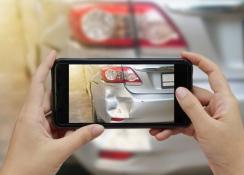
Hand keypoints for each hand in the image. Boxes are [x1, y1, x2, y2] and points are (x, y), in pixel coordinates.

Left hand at [0, 51, 103, 174]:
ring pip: (53, 113)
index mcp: (30, 116)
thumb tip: (97, 128)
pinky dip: (65, 127)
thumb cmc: (27, 170)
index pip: (38, 84)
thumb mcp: (59, 151)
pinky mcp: (38, 136)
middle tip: (77, 86)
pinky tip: (74, 131)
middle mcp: (31, 118)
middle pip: (49, 97)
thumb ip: (81, 138)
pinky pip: (54, 125)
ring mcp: (34, 127)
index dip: (45, 67)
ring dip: (65, 114)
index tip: (53, 55)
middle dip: (63, 93)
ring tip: (79, 112)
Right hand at [150, 52, 243, 174]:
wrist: (230, 170)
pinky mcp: (202, 126)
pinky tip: (165, 132)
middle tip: (164, 104)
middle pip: (193, 94)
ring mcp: (208, 116)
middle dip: (176, 101)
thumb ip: (192, 107)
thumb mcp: (206, 126)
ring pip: (187, 110)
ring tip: (160, 126)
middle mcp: (216, 106)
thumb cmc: (229, 150)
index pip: (213, 72)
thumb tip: (180, 91)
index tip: (185, 56)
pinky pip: (185, 122)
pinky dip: (175, 127)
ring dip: (173, 118)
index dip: (199, 61)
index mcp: (224, 100)